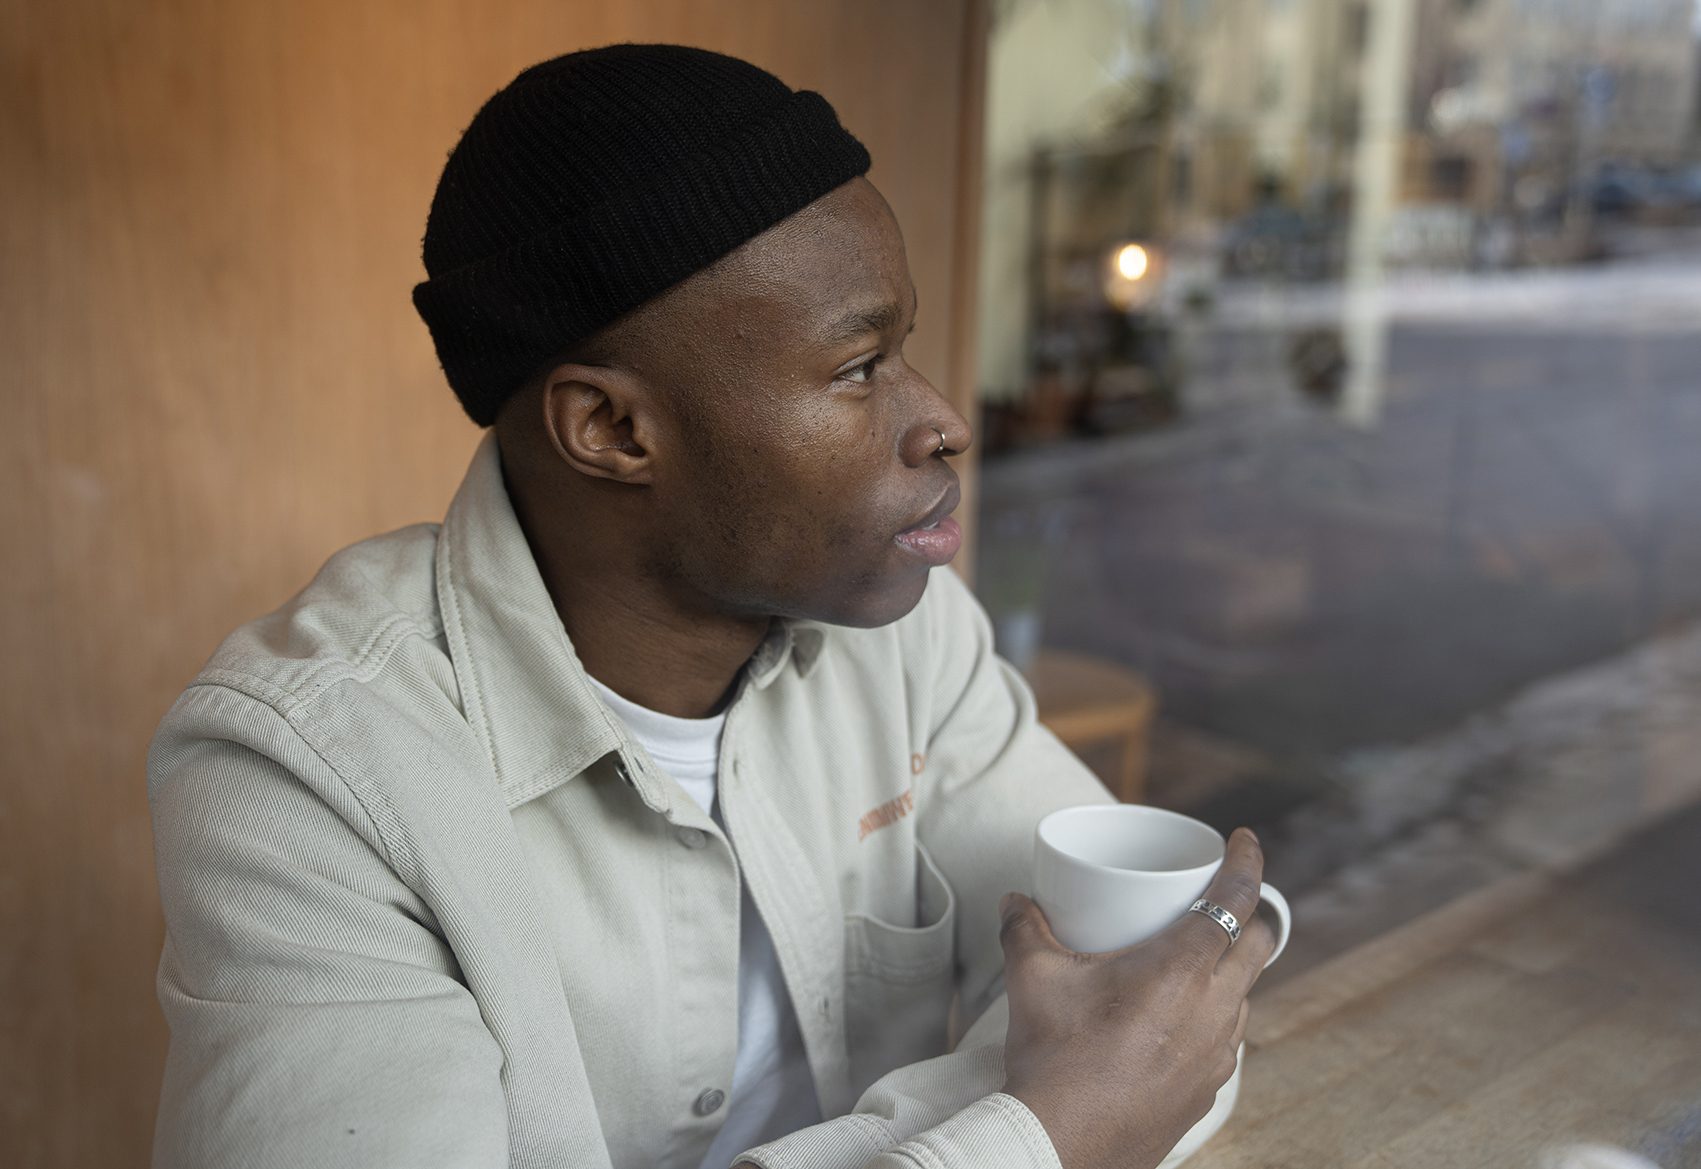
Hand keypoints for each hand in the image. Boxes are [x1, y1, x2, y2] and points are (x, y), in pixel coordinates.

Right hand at [999, 828, 1276, 1168]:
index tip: (1243, 840)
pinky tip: (1177, 1022)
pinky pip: (1225, 1041)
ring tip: (1194, 962)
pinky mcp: (1206, 1091)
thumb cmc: (1054, 1059)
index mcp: (1181, 969)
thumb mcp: (1032, 978)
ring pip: (1245, 997)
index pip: (1236, 899)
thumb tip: (1016, 901)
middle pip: (1259, 945)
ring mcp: (1216, 1056)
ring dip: (1231, 971)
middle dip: (1246, 914)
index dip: (1248, 861)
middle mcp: (1213, 1010)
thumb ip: (1024, 927)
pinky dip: (1213, 1018)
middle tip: (1217, 900)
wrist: (1060, 1145)